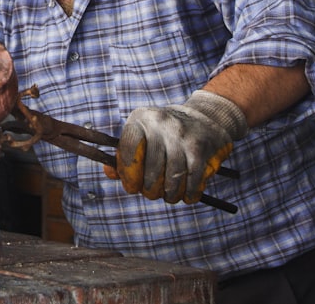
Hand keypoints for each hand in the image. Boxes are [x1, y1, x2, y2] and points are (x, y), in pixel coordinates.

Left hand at [111, 90, 246, 203]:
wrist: (204, 117)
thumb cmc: (164, 132)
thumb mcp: (142, 134)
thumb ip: (124, 154)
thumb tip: (110, 173)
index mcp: (140, 119)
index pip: (129, 148)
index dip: (129, 173)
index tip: (131, 187)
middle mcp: (160, 123)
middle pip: (152, 167)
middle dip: (150, 188)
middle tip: (151, 194)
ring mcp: (181, 135)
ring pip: (173, 176)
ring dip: (170, 193)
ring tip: (168, 196)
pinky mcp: (199, 147)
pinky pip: (192, 177)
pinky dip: (189, 192)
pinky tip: (186, 196)